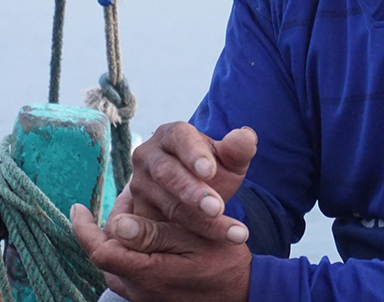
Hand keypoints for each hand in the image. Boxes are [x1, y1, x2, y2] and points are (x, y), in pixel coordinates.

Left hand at [72, 203, 251, 301]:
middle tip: (113, 204)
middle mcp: (140, 290)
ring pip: (114, 268)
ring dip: (114, 243)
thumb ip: (156, 232)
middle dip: (101, 230)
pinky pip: (128, 277)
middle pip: (104, 258)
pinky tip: (141, 240)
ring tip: (127, 218)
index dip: (83, 229)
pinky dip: (127, 256)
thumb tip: (118, 224)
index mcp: (148, 273)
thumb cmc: (226, 262)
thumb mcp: (197, 238)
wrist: (246, 294)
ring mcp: (146, 298)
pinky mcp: (154, 300)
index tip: (78, 206)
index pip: (100, 252)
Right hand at [121, 123, 257, 242]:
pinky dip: (183, 241)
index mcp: (171, 135)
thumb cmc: (212, 171)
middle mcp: (148, 156)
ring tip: (231, 233)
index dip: (194, 154)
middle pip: (166, 173)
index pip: (180, 138)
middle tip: (217, 209)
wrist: (190, 196)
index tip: (210, 171)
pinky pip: (157, 229)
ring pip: (166, 204)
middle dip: (192, 192)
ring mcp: (139, 185)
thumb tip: (246, 137)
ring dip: (198, 221)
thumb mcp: (228, 161)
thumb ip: (238, 149)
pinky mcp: (137, 213)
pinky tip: (207, 249)